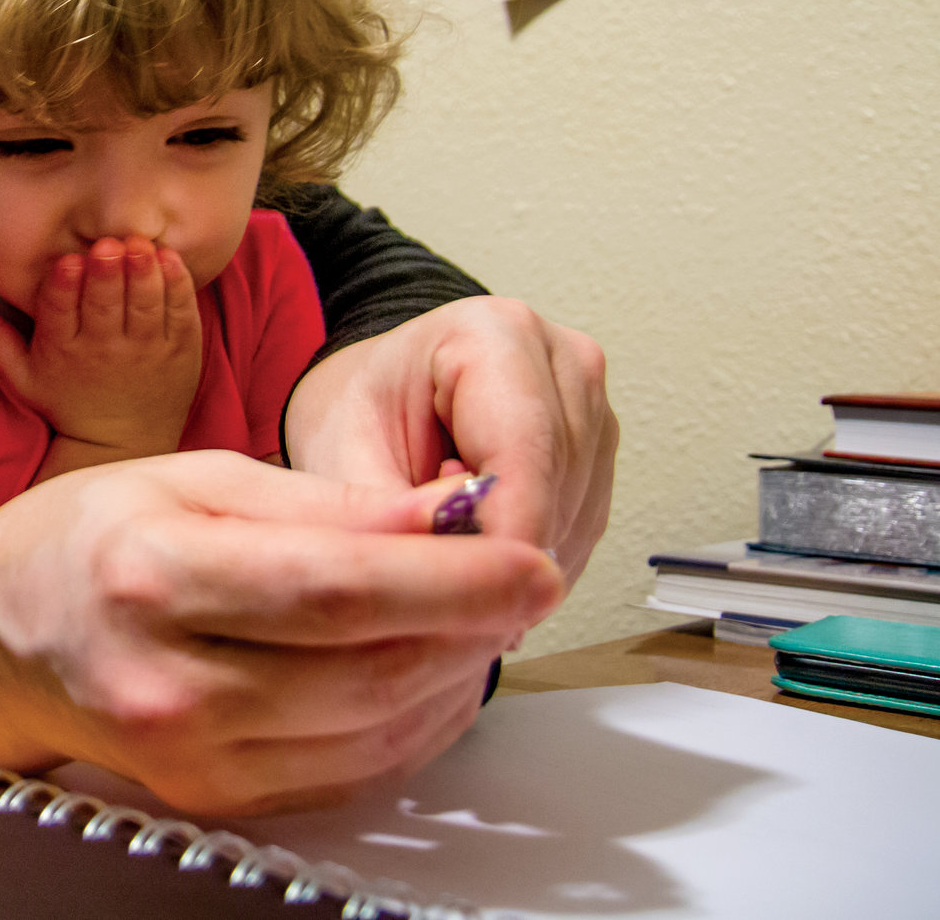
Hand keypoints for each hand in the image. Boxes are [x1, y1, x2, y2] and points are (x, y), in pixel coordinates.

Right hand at [0, 236, 201, 472]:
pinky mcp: (180, 353)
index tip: (67, 262)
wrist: (122, 443)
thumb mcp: (20, 376)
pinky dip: (177, 286)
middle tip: (107, 244)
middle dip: (106, 274)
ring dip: (143, 273)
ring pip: (145, 307)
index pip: (60, 314)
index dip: (64, 288)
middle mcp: (104, 352)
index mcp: (62, 351)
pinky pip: (180, 315)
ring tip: (140, 245)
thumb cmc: (67, 401)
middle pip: (104, 307)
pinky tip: (169, 259)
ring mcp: (146, 353)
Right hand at [0, 451, 564, 815]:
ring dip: (451, 674)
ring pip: (373, 728)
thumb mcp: (190, 477)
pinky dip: (409, 723)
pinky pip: (349, 772)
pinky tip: (425, 671)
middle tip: (524, 580)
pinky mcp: (213, 798)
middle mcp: (167, 680)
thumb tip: (441, 513)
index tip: (530, 557)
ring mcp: (189, 755)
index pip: (336, 589)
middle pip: (367, 668)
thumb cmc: (83, 539)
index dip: (451, 579)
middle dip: (469, 625)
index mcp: (152, 575)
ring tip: (478, 616)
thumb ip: (319, 501)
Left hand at [281, 297, 616, 586]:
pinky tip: (478, 557)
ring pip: (577, 521)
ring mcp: (590, 408)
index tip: (474, 603)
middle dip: (502, 559)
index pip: (525, 452)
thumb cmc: (361, 407)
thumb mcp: (342, 455)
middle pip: (556, 489)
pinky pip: (581, 534)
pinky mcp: (598, 457)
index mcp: (496, 335)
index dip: (504, 540)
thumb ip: (393, 517)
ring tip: (444, 558)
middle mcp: (562, 363)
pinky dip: (530, 564)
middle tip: (436, 595)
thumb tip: (453, 580)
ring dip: (516, 567)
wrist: (379, 393)